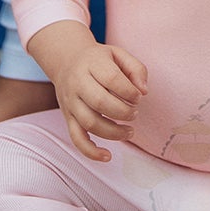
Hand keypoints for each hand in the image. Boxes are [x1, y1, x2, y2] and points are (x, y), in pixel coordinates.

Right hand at [29, 22, 147, 161]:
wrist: (66, 60)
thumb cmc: (98, 59)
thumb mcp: (118, 54)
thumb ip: (136, 68)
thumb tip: (144, 91)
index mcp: (92, 63)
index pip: (111, 78)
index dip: (129, 91)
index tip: (138, 97)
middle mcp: (78, 83)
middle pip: (100, 102)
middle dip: (123, 111)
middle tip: (135, 113)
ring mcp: (71, 102)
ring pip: (89, 123)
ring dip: (113, 132)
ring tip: (130, 131)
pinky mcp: (67, 118)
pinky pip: (76, 139)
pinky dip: (91, 151)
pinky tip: (107, 156)